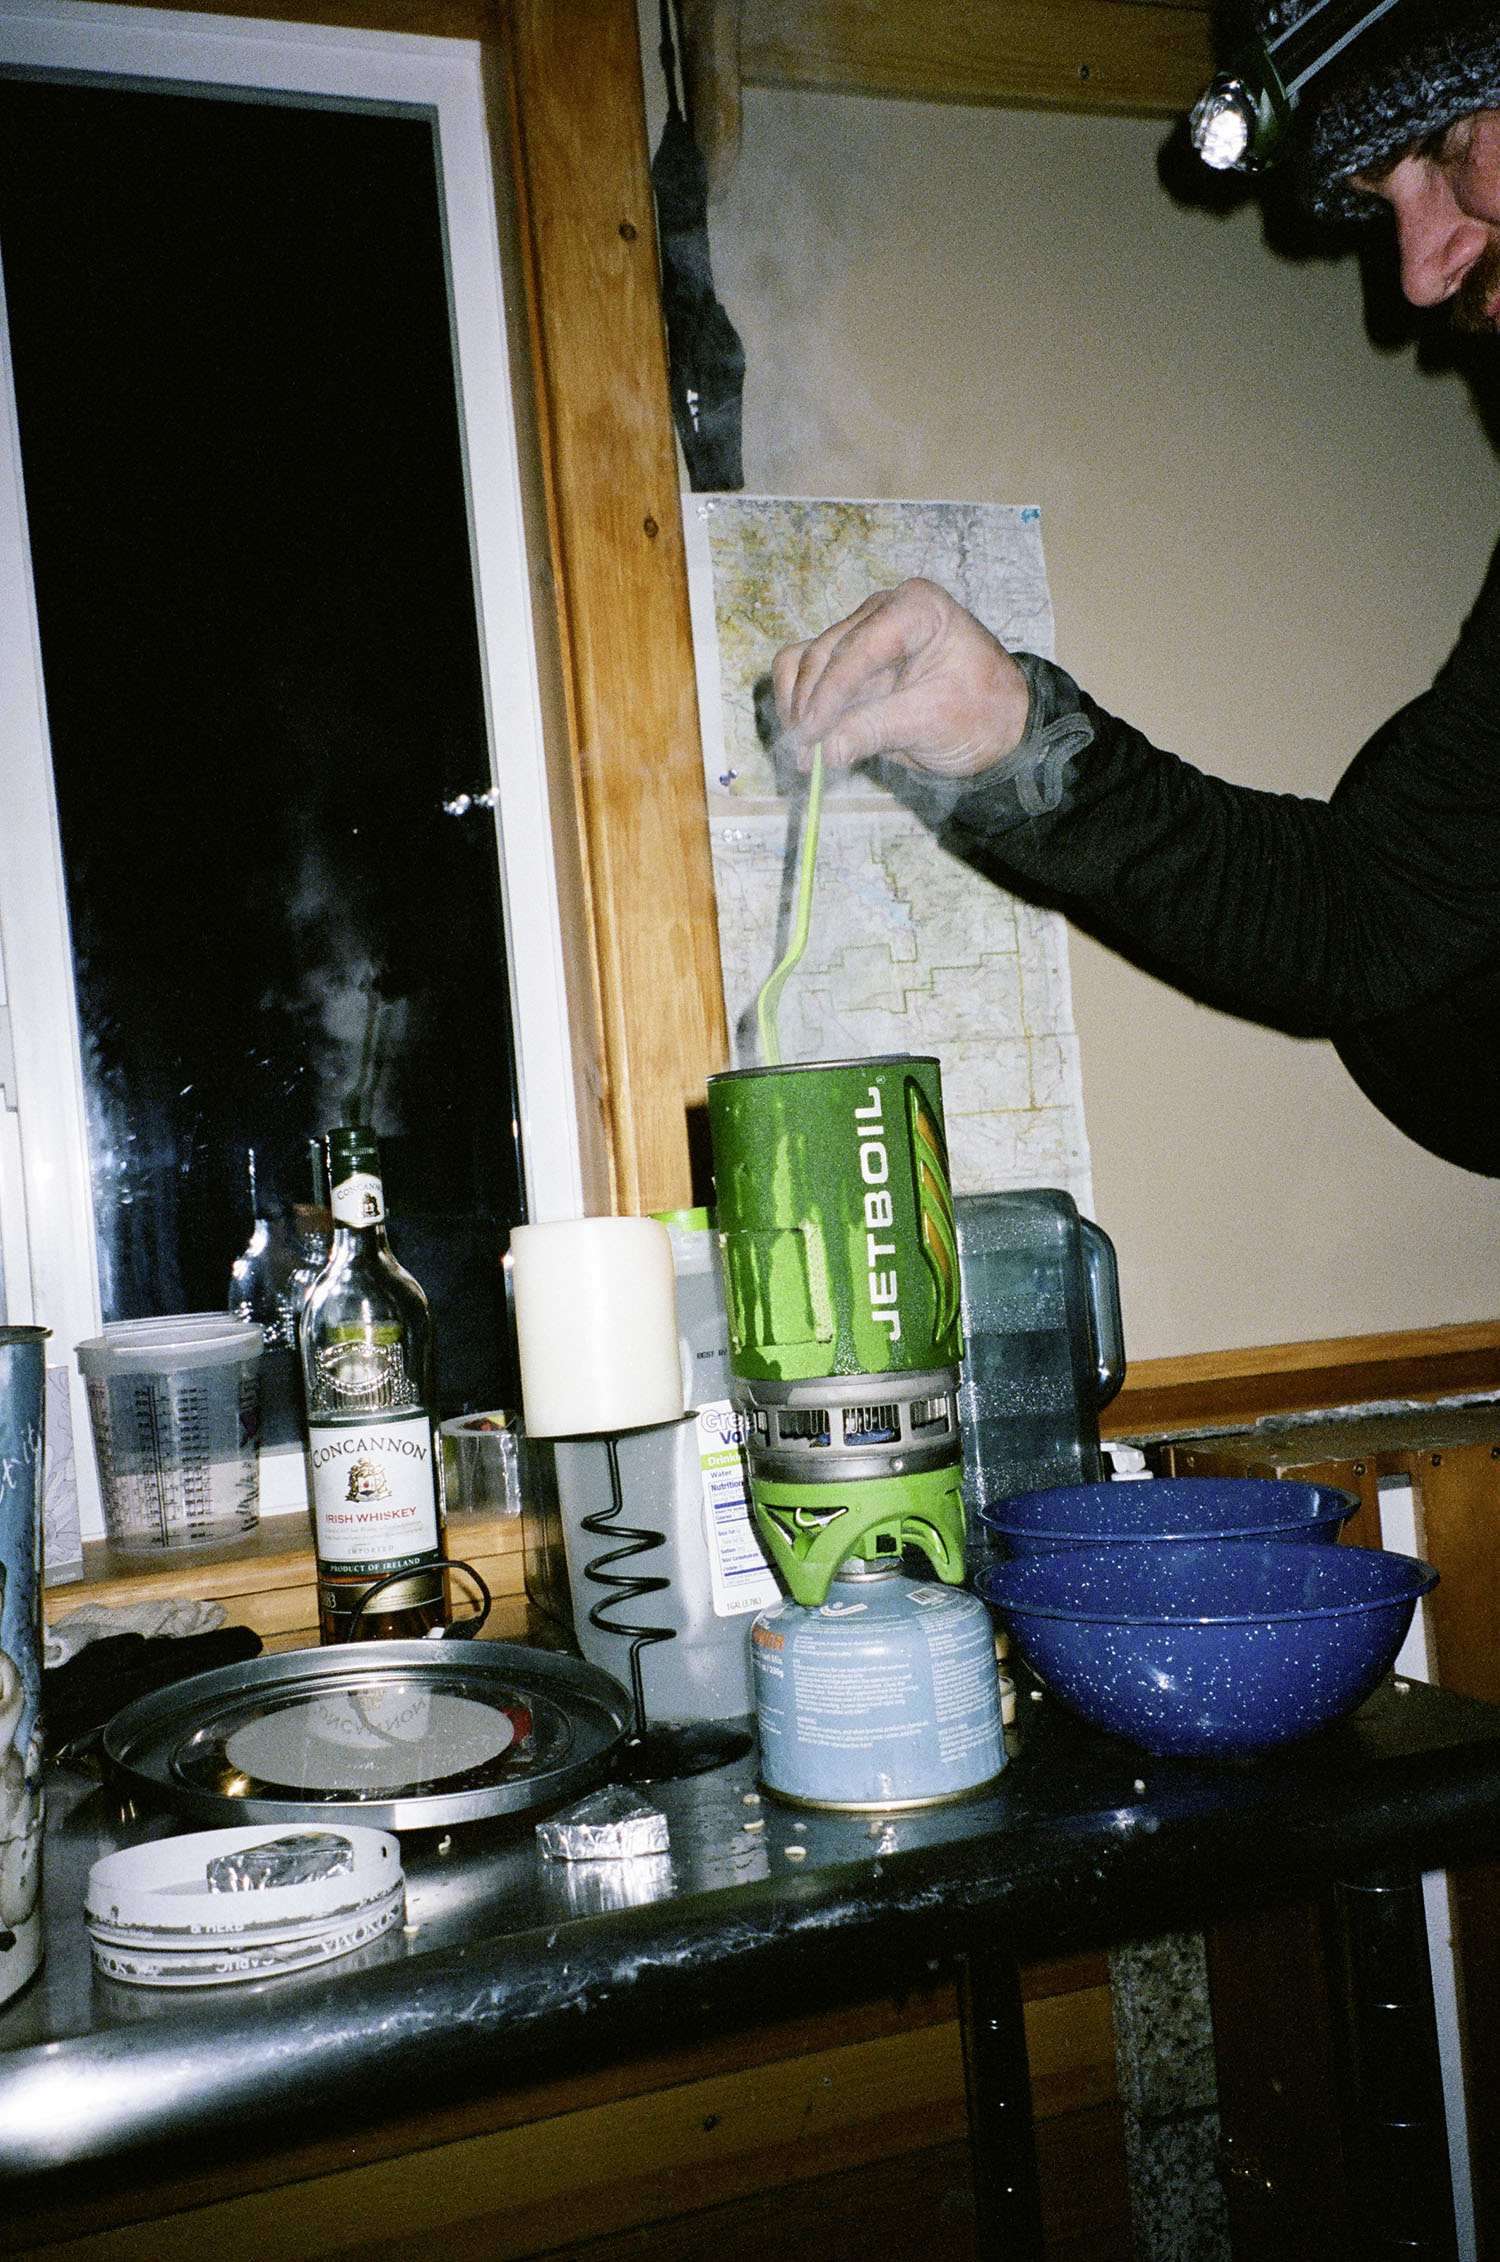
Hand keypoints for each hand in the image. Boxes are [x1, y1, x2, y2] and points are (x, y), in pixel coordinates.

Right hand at [771, 579, 1030, 778]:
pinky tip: (808, 740)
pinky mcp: (845, 661)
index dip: (829, 693)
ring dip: (797, 707)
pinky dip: (798, 706)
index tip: (813, 735)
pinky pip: (803, 674)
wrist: (995, 725)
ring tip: (805, 754)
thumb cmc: (981, 713)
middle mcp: (881, 612)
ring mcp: (859, 633)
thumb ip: (878, 730)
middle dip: (810, 705)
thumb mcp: (935, 722)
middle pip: (823, 652)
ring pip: (803, 661)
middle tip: (806, 755)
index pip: (858, 647)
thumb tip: (827, 750)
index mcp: (915, 608)